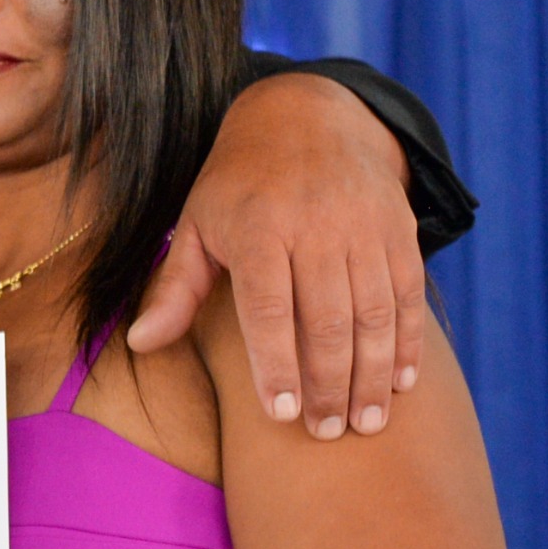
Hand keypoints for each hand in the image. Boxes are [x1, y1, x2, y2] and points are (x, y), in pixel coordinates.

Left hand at [133, 70, 426, 440]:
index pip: (268, 308)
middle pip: (327, 319)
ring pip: (374, 311)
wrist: (307, 114)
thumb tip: (140, 343)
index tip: (281, 416)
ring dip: (372, 374)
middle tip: (326, 434)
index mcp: (257, 227)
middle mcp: (314, 224)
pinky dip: (408, 341)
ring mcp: (362, 224)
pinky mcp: (397, 225)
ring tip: (367, 423)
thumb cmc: (238, 183)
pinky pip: (408, 291)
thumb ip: (175, 288)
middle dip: (329, 385)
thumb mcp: (197, 223)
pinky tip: (400, 382)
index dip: (276, 364)